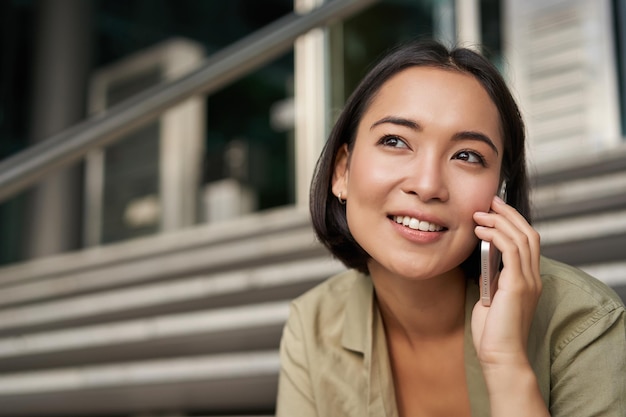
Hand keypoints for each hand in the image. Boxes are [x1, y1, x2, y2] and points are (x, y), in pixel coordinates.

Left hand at [471, 195, 541, 368]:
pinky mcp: (518, 285)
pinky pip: (512, 250)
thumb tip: (480, 259)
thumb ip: (491, 278)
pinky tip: (480, 230)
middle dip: (508, 214)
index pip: (527, 240)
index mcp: (528, 279)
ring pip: (521, 237)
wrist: (500, 355)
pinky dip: (496, 235)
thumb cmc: (492, 331)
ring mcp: (528, 280)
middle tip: (489, 201)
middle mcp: (533, 277)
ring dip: (499, 221)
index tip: (494, 208)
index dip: (512, 221)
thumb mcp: (490, 297)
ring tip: (479, 214)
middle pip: (527, 233)